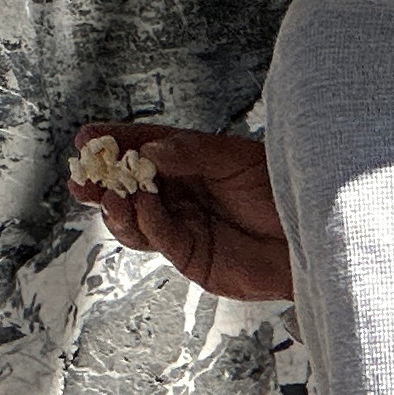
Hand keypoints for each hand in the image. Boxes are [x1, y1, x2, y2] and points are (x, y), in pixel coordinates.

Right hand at [69, 123, 293, 300]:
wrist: (312, 234)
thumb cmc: (281, 190)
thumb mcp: (236, 159)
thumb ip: (192, 153)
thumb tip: (148, 151)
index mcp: (188, 163)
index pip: (143, 149)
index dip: (114, 143)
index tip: (85, 137)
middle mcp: (180, 195)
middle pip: (128, 187)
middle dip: (102, 182)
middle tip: (81, 176)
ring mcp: (182, 226)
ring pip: (134, 219)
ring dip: (116, 207)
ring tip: (109, 195)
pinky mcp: (191, 257)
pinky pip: (159, 239)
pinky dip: (147, 223)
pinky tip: (142, 207)